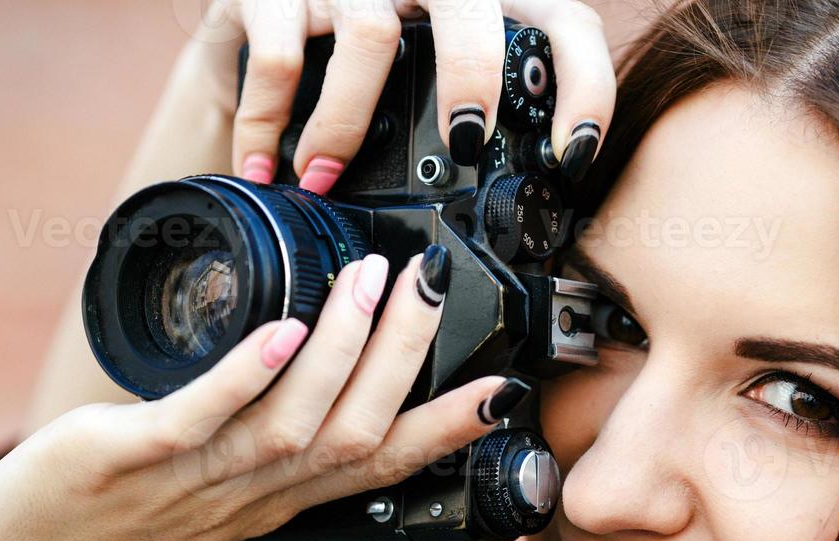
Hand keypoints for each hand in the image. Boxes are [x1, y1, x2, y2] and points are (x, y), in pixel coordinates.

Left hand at [0, 248, 526, 540]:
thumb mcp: (200, 501)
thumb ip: (251, 449)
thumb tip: (293, 381)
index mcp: (268, 503)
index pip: (377, 468)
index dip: (443, 432)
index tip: (500, 390)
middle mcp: (245, 497)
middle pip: (353, 435)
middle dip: (403, 359)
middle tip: (430, 284)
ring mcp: (187, 482)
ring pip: (294, 424)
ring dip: (342, 352)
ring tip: (370, 280)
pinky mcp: (121, 461)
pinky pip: (196, 420)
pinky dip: (246, 377)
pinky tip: (282, 329)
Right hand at [184, 0, 615, 186]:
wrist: (255, 22)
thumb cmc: (357, 67)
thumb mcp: (427, 88)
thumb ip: (474, 127)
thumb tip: (514, 221)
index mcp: (481, 4)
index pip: (563, 25)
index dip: (583, 87)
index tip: (572, 156)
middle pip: (471, 7)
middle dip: (473, 73)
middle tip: (464, 141)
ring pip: (369, 35)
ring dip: (345, 126)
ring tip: (324, 181)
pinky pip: (280, 57)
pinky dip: (268, 124)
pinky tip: (264, 167)